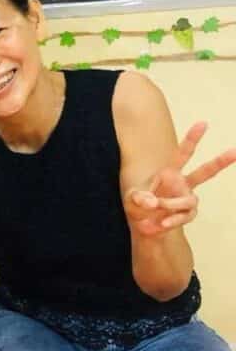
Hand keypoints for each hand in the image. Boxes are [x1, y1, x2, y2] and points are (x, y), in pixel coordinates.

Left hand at [124, 122, 235, 237]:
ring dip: (172, 204)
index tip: (203, 123)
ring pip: (189, 200)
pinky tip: (162, 223)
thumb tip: (152, 201)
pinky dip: (173, 219)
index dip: (192, 139)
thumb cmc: (137, 206)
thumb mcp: (131, 200)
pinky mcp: (187, 214)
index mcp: (169, 173)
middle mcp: (182, 183)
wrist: (143, 227)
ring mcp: (186, 199)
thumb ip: (138, 198)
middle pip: (205, 172)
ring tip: (157, 207)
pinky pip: (186, 215)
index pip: (182, 154)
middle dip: (220, 161)